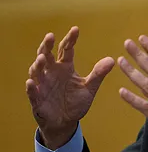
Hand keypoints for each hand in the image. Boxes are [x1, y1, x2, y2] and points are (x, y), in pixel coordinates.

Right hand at [25, 27, 114, 149]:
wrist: (66, 122)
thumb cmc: (75, 102)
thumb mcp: (89, 88)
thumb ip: (98, 74)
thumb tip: (112, 60)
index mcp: (65, 67)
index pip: (66, 49)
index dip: (70, 39)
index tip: (76, 29)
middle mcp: (52, 72)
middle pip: (47, 55)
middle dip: (47, 46)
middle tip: (50, 36)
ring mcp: (43, 85)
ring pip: (37, 71)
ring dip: (38, 64)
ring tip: (42, 58)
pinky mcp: (37, 99)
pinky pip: (33, 92)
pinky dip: (31, 87)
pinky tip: (32, 82)